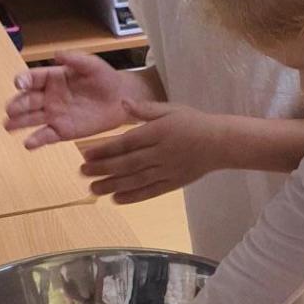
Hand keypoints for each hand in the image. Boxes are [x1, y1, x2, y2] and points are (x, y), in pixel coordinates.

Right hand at [5, 52, 130, 146]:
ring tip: (8, 126)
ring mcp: (54, 115)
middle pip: (28, 101)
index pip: (33, 79)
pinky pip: (46, 136)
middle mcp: (48, 97)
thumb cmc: (104, 78)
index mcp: (51, 78)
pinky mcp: (62, 131)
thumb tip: (56, 54)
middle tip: (10, 110)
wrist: (121, 99)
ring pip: (32, 119)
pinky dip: (36, 140)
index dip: (24, 80)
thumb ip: (74, 59)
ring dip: (19, 123)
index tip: (19, 83)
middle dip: (17, 105)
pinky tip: (28, 144)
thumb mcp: (91, 64)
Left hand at [81, 99, 228, 204]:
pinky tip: (117, 199)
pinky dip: (133, 197)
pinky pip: (151, 192)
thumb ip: (145, 109)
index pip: (126, 142)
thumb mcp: (170, 109)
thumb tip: (122, 103)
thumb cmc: (194, 122)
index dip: (104, 150)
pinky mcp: (173, 183)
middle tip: (83, 172)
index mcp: (158, 132)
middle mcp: (160, 153)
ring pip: (136, 180)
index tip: (86, 154)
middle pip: (127, 163)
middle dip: (102, 169)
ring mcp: (167, 170)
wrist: (221, 143)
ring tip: (94, 189)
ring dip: (113, 185)